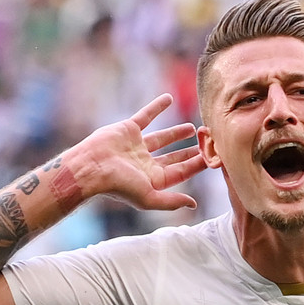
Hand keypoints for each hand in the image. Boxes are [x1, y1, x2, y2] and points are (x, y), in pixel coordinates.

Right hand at [66, 93, 205, 209]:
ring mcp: (137, 146)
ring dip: (176, 133)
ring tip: (192, 128)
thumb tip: (193, 205)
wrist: (91, 167)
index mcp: (152, 179)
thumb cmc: (118, 186)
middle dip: (189, 152)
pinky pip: (146, 115)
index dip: (196, 165)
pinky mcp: (128, 130)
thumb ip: (171, 201)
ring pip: (162, 138)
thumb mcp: (149, 197)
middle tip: (206, 143)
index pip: (181, 172)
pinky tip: (168, 99)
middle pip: (173, 157)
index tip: (212, 158)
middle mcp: (146, 163)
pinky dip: (156, 107)